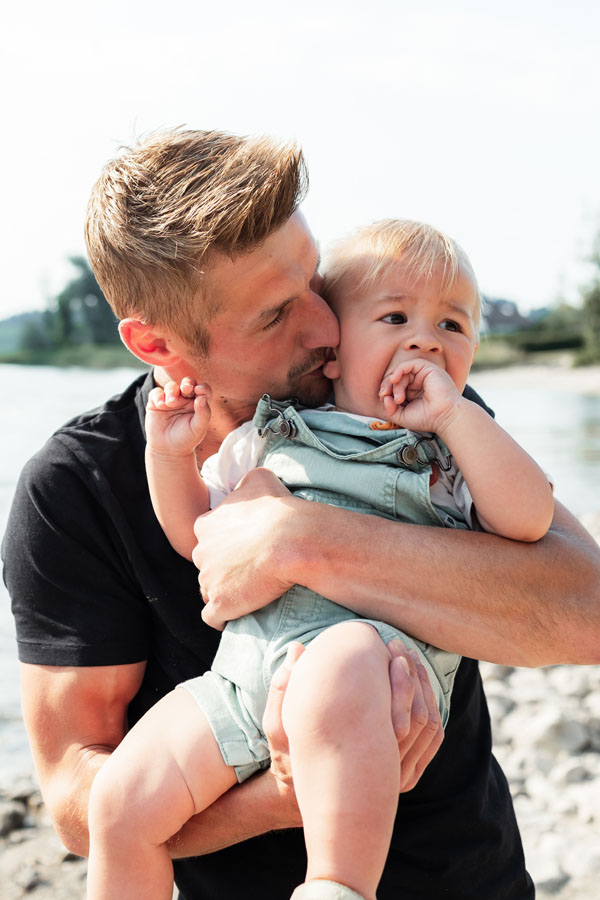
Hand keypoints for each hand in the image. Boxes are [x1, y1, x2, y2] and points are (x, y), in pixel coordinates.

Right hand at [146, 378, 211, 456]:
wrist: (168, 450)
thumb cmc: (186, 439)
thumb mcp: (198, 428)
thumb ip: (204, 413)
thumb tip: (202, 398)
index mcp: (198, 403)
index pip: (203, 390)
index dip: (202, 388)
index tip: (199, 391)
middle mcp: (185, 399)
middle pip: (188, 383)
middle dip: (187, 383)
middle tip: (186, 388)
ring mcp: (170, 400)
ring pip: (172, 386)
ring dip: (172, 391)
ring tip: (171, 403)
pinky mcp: (156, 403)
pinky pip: (156, 393)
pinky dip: (158, 395)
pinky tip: (161, 404)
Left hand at [193, 468, 297, 629]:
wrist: (291, 541)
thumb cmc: (277, 509)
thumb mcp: (259, 479)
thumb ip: (246, 481)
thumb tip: (246, 482)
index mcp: (206, 525)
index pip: (206, 537)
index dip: (224, 543)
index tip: (243, 546)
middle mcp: (201, 553)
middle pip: (206, 565)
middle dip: (221, 568)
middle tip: (248, 568)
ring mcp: (209, 581)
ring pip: (209, 590)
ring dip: (225, 592)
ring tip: (249, 591)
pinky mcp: (220, 604)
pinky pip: (213, 618)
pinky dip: (223, 617)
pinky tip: (238, 613)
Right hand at [262, 638, 442, 802]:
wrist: (305, 796)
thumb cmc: (289, 758)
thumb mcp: (278, 727)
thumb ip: (283, 688)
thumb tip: (296, 647)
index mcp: (361, 760)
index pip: (399, 714)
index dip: (400, 674)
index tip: (390, 646)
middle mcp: (387, 772)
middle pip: (422, 717)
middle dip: (415, 675)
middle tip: (401, 646)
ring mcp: (401, 775)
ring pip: (430, 725)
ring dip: (424, 687)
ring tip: (409, 657)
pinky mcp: (407, 771)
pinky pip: (431, 737)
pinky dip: (428, 704)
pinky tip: (414, 680)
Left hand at [379, 359, 460, 433]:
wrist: (445, 417)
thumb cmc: (427, 418)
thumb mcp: (402, 416)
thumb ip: (389, 409)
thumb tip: (383, 397)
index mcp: (412, 392)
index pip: (394, 387)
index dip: (386, 392)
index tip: (385, 401)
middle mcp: (418, 382)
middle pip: (396, 379)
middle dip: (387, 387)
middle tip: (386, 397)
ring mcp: (423, 375)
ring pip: (401, 373)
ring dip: (395, 385)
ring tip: (398, 399)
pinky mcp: (427, 368)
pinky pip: (409, 364)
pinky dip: (399, 370)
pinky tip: (394, 379)